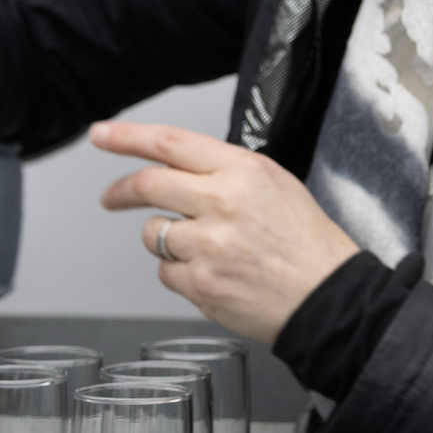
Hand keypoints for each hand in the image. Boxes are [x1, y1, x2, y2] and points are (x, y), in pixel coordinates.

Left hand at [92, 120, 360, 343]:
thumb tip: (179, 169)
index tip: (103, 135)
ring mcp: (208, 245)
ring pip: (153, 233)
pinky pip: (165, 272)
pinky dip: (182, 274)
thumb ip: (227, 173)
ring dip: (165, 240)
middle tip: (112, 197)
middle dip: (120, 191)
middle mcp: (222, 202)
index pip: (170, 142)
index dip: (127, 137)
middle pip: (147, 184)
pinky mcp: (200, 284)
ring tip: (204, 250)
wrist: (329, 297)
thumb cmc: (310, 244)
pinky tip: (214, 274)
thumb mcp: (278, 185)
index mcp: (243, 171)